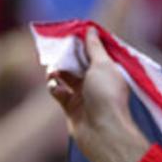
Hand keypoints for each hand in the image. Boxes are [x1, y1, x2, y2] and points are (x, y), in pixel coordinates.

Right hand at [46, 28, 148, 161]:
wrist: (102, 132)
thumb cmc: (107, 97)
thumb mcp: (103, 65)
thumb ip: (94, 47)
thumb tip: (91, 29)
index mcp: (108, 71)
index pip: (93, 51)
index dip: (81, 41)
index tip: (68, 31)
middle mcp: (97, 82)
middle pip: (77, 62)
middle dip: (65, 55)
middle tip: (54, 48)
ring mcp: (84, 95)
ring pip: (65, 75)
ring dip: (56, 70)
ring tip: (52, 70)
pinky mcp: (71, 107)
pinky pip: (58, 91)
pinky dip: (54, 87)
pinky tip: (54, 86)